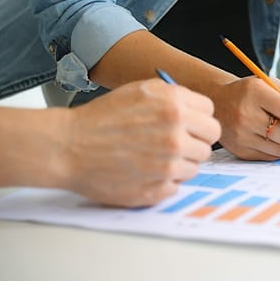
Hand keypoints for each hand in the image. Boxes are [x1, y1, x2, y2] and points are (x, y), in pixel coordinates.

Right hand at [60, 79, 220, 206]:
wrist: (68, 147)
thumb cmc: (101, 118)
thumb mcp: (141, 91)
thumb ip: (176, 97)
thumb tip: (201, 111)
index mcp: (174, 106)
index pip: (211, 115)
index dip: (198, 120)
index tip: (188, 125)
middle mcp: (175, 134)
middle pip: (209, 143)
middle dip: (195, 142)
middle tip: (175, 143)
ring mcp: (168, 164)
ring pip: (195, 166)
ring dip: (179, 163)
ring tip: (153, 157)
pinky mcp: (157, 189)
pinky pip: (177, 186)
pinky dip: (164, 181)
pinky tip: (144, 171)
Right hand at [208, 76, 279, 160]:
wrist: (219, 102)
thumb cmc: (251, 93)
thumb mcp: (273, 84)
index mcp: (256, 92)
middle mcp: (245, 114)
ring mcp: (241, 135)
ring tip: (278, 131)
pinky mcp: (239, 151)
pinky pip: (269, 157)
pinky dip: (274, 149)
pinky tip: (267, 138)